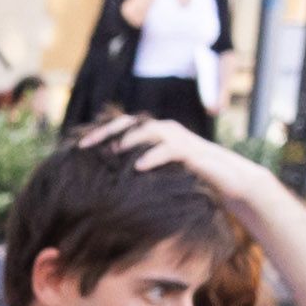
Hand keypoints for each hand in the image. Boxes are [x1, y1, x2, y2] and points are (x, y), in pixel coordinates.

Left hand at [75, 111, 252, 202]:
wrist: (228, 181)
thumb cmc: (189, 179)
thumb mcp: (159, 174)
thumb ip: (137, 169)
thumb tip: (106, 182)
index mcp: (155, 134)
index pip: (123, 126)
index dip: (100, 132)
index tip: (77, 145)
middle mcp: (165, 130)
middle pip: (132, 123)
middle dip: (107, 132)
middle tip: (85, 145)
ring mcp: (180, 138)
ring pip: (151, 131)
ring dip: (130, 139)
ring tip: (113, 151)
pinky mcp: (192, 152)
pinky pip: (170, 149)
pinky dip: (154, 156)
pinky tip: (139, 167)